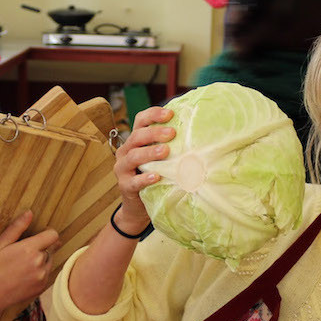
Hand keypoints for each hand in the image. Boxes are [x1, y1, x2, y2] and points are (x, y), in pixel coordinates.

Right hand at [0, 210, 60, 308]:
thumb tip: (29, 213)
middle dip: (43, 247)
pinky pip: (47, 274)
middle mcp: (40, 263)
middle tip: (25, 252)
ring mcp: (42, 277)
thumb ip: (17, 227)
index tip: (40, 235)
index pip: (53, 235)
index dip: (48, 233)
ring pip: (50, 261)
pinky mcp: (42, 287)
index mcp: (30, 249)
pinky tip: (24, 274)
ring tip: (23, 265)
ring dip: (42, 260)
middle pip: (52, 248)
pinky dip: (40, 272)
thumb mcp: (0, 244)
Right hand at [113, 107, 174, 227]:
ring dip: (149, 152)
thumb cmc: (154, 177)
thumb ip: (169, 146)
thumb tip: (197, 133)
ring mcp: (123, 169)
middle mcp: (125, 151)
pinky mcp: (124, 186)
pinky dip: (144, 178)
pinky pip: (133, 181)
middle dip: (154, 133)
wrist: (138, 206)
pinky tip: (156, 176)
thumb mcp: (160, 159)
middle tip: (172, 133)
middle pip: (136, 136)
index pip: (140, 120)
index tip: (171, 114)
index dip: (153, 114)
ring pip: (133, 156)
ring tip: (165, 151)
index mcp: (135, 141)